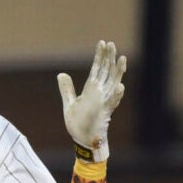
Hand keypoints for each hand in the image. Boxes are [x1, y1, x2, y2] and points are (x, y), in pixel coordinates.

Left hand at [57, 40, 125, 162]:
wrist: (82, 140)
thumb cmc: (78, 123)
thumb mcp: (69, 103)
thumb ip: (67, 89)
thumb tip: (61, 74)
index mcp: (91, 89)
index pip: (97, 69)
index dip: (100, 56)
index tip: (103, 43)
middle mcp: (100, 93)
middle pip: (107, 72)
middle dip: (109, 58)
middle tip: (111, 44)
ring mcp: (103, 102)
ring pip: (113, 83)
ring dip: (118, 72)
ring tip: (121, 59)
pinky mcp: (105, 113)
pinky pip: (112, 103)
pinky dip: (116, 95)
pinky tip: (120, 85)